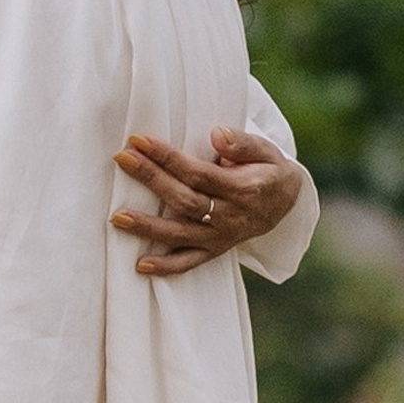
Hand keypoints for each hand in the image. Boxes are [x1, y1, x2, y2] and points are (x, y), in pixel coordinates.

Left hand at [110, 125, 304, 276]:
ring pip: (180, 234)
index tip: (139, 140)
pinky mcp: (215, 251)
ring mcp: (221, 238)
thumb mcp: (266, 151)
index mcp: (243, 190)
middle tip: (122, 159)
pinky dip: (166, 267)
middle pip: (184, 200)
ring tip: (117, 217)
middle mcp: (231, 217)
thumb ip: (243, 142)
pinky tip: (140, 265)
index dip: (168, 157)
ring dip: (148, 227)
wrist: (285, 202)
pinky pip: (189, 263)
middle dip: (151, 179)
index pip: (198, 173)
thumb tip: (217, 135)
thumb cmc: (267, 169)